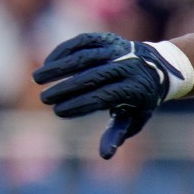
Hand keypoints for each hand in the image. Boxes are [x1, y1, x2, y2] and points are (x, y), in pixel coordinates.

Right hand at [33, 33, 187, 158]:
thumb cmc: (139, 99)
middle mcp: (126, 66)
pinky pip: (82, 42)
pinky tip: (48, 63)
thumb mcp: (134, 118)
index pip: (103, 97)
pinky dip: (62, 51)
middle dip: (65, 88)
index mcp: (134, 89)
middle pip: (91, 77)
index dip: (79, 105)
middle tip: (43, 99)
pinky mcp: (106, 38)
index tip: (58, 112)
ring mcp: (116, 49)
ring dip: (58, 67)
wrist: (156, 65)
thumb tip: (105, 155)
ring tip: (37, 79)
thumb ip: (117, 133)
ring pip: (83, 57)